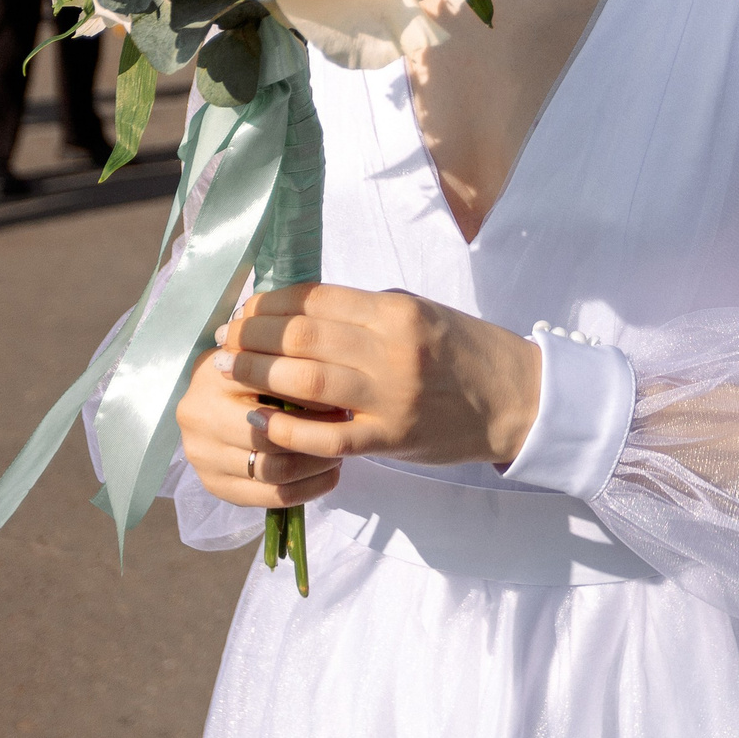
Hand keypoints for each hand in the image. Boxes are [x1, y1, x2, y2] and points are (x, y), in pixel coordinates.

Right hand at [175, 337, 342, 511]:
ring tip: (339, 451)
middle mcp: (200, 416)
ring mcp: (203, 456)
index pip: (272, 388)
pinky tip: (328, 476)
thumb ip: (286, 355)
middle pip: (273, 435)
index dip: (315, 395)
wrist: (206, 403)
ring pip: (275, 470)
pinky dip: (308, 490)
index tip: (342, 396)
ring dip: (317, 464)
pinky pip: (271, 496)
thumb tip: (334, 371)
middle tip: (346, 427)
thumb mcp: (259, 352)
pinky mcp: (214, 486)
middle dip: (318, 434)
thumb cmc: (245, 372)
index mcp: (214, 374)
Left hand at [210, 283, 542, 471]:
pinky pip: (327, 436)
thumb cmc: (465, 352)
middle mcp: (392, 349)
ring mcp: (391, 396)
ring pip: (306, 382)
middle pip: (302, 336)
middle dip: (251, 337)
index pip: (316, 299)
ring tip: (226, 373)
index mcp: (397, 311)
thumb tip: (302, 312)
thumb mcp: (422, 314)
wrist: (517, 400)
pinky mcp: (390, 437)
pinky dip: (286, 430)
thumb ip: (367, 314)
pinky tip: (259, 422)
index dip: (269, 304)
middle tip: (222, 341)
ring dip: (257, 376)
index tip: (242, 310)